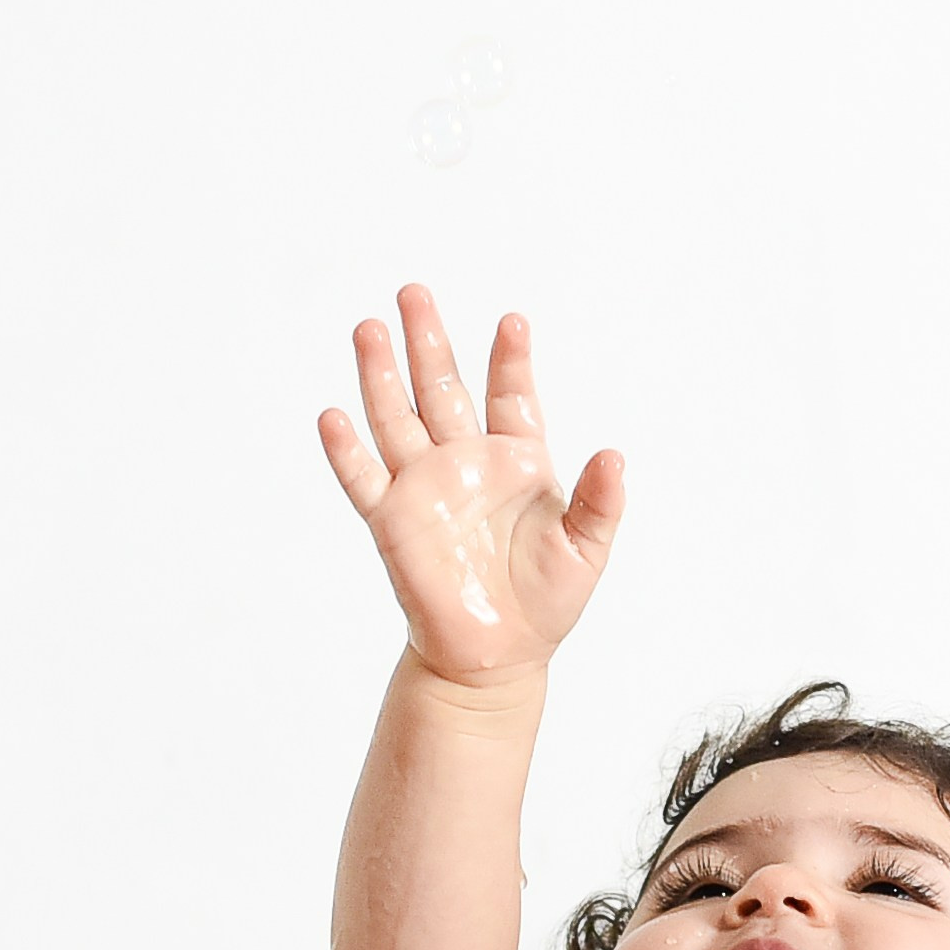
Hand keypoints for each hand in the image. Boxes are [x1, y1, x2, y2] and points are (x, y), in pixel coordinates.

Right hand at [319, 285, 622, 686]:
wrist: (498, 657)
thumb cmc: (545, 603)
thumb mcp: (586, 550)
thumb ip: (599, 502)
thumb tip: (615, 457)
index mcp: (516, 461)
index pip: (511, 396)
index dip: (510, 360)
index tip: (512, 322)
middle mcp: (466, 462)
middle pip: (442, 388)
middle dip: (429, 340)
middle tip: (414, 292)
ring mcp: (425, 488)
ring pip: (397, 418)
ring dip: (381, 375)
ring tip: (369, 329)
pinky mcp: (393, 522)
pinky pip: (364, 480)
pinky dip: (347, 451)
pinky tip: (334, 416)